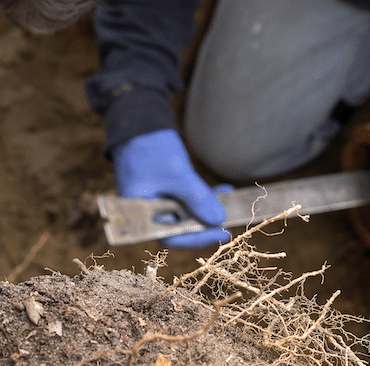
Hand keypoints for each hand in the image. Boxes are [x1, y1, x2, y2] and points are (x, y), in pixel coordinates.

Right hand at [112, 128, 230, 247]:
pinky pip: (187, 201)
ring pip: (187, 214)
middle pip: (180, 229)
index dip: (197, 238)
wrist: (139, 123)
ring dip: (208, 209)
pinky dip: (203, 197)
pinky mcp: (166, 191)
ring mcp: (157, 202)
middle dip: (206, 224)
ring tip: (229, 200)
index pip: (170, 238)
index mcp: (140, 215)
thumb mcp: (178, 175)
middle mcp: (148, 213)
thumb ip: (197, 199)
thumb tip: (218, 221)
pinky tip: (223, 190)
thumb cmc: (151, 149)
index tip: (221, 233)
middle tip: (229, 221)